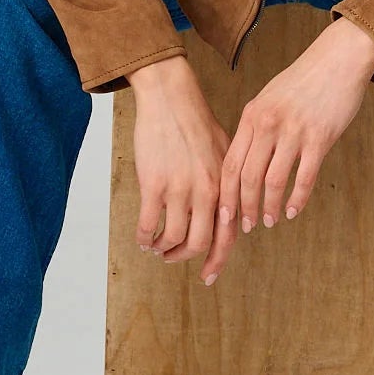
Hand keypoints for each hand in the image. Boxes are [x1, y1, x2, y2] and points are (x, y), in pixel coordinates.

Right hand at [130, 54, 230, 273]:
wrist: (172, 98)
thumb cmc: (197, 122)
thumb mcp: (225, 152)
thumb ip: (228, 184)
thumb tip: (231, 213)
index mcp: (226, 185)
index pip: (227, 234)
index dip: (218, 259)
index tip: (208, 276)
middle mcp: (207, 191)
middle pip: (200, 243)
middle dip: (185, 257)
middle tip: (173, 259)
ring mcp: (181, 189)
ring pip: (173, 238)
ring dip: (163, 248)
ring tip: (156, 246)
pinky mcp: (154, 184)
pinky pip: (148, 225)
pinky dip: (144, 238)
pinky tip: (142, 238)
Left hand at [200, 17, 373, 286]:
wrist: (338, 59)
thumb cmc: (303, 81)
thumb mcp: (269, 98)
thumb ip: (255, 126)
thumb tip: (243, 160)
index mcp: (252, 116)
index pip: (230, 164)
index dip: (225, 195)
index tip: (224, 216)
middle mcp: (268, 124)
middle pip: (248, 177)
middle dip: (244, 208)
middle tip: (247, 227)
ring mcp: (294, 131)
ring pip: (273, 181)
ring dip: (269, 207)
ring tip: (270, 221)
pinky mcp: (320, 137)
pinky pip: (304, 177)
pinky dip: (297, 199)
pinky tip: (293, 211)